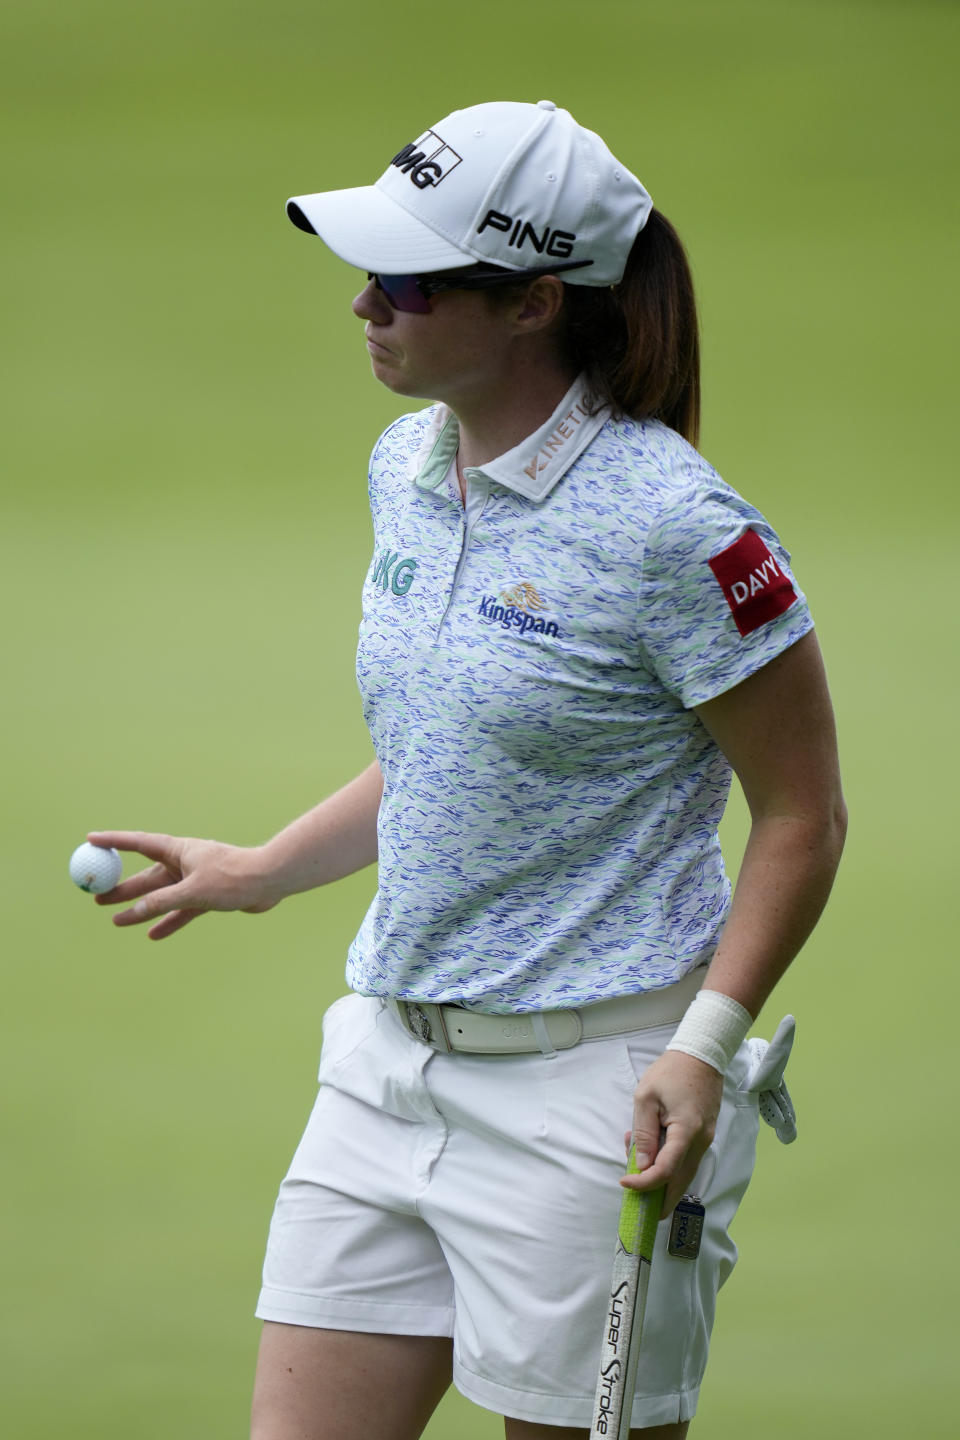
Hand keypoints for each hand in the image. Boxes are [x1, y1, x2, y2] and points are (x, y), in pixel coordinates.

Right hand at [86, 830, 279, 940]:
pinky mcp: (208, 896)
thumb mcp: (193, 890)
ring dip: (140, 908)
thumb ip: (163, 901)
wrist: (271, 881)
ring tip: (115, 920)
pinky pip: (181, 911)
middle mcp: (185, 863)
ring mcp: (196, 880)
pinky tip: (153, 935)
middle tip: (96, 897)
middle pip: (146, 876)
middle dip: (121, 886)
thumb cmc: (234, 878)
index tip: (90, 840)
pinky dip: (168, 922)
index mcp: (179, 850)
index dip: (113, 842)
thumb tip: (134, 911)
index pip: (138, 843)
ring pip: (161, 896)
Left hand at [622, 1049, 723, 1216]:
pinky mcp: (704, 1137)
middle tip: (637, 1206)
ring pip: (685, 1175)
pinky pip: (687, 1161)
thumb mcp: (646, 1097)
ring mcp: (705, 1141)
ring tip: (638, 1175)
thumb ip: (644, 1133)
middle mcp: (701, 1142)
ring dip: (663, 1183)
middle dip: (659, 1200)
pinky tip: (651, 1155)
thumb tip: (642, 1166)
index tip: (625, 1182)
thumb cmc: (670, 1072)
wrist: (700, 1056)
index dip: (644, 1183)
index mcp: (686, 1131)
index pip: (666, 1171)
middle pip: (681, 1183)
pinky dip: (670, 1167)